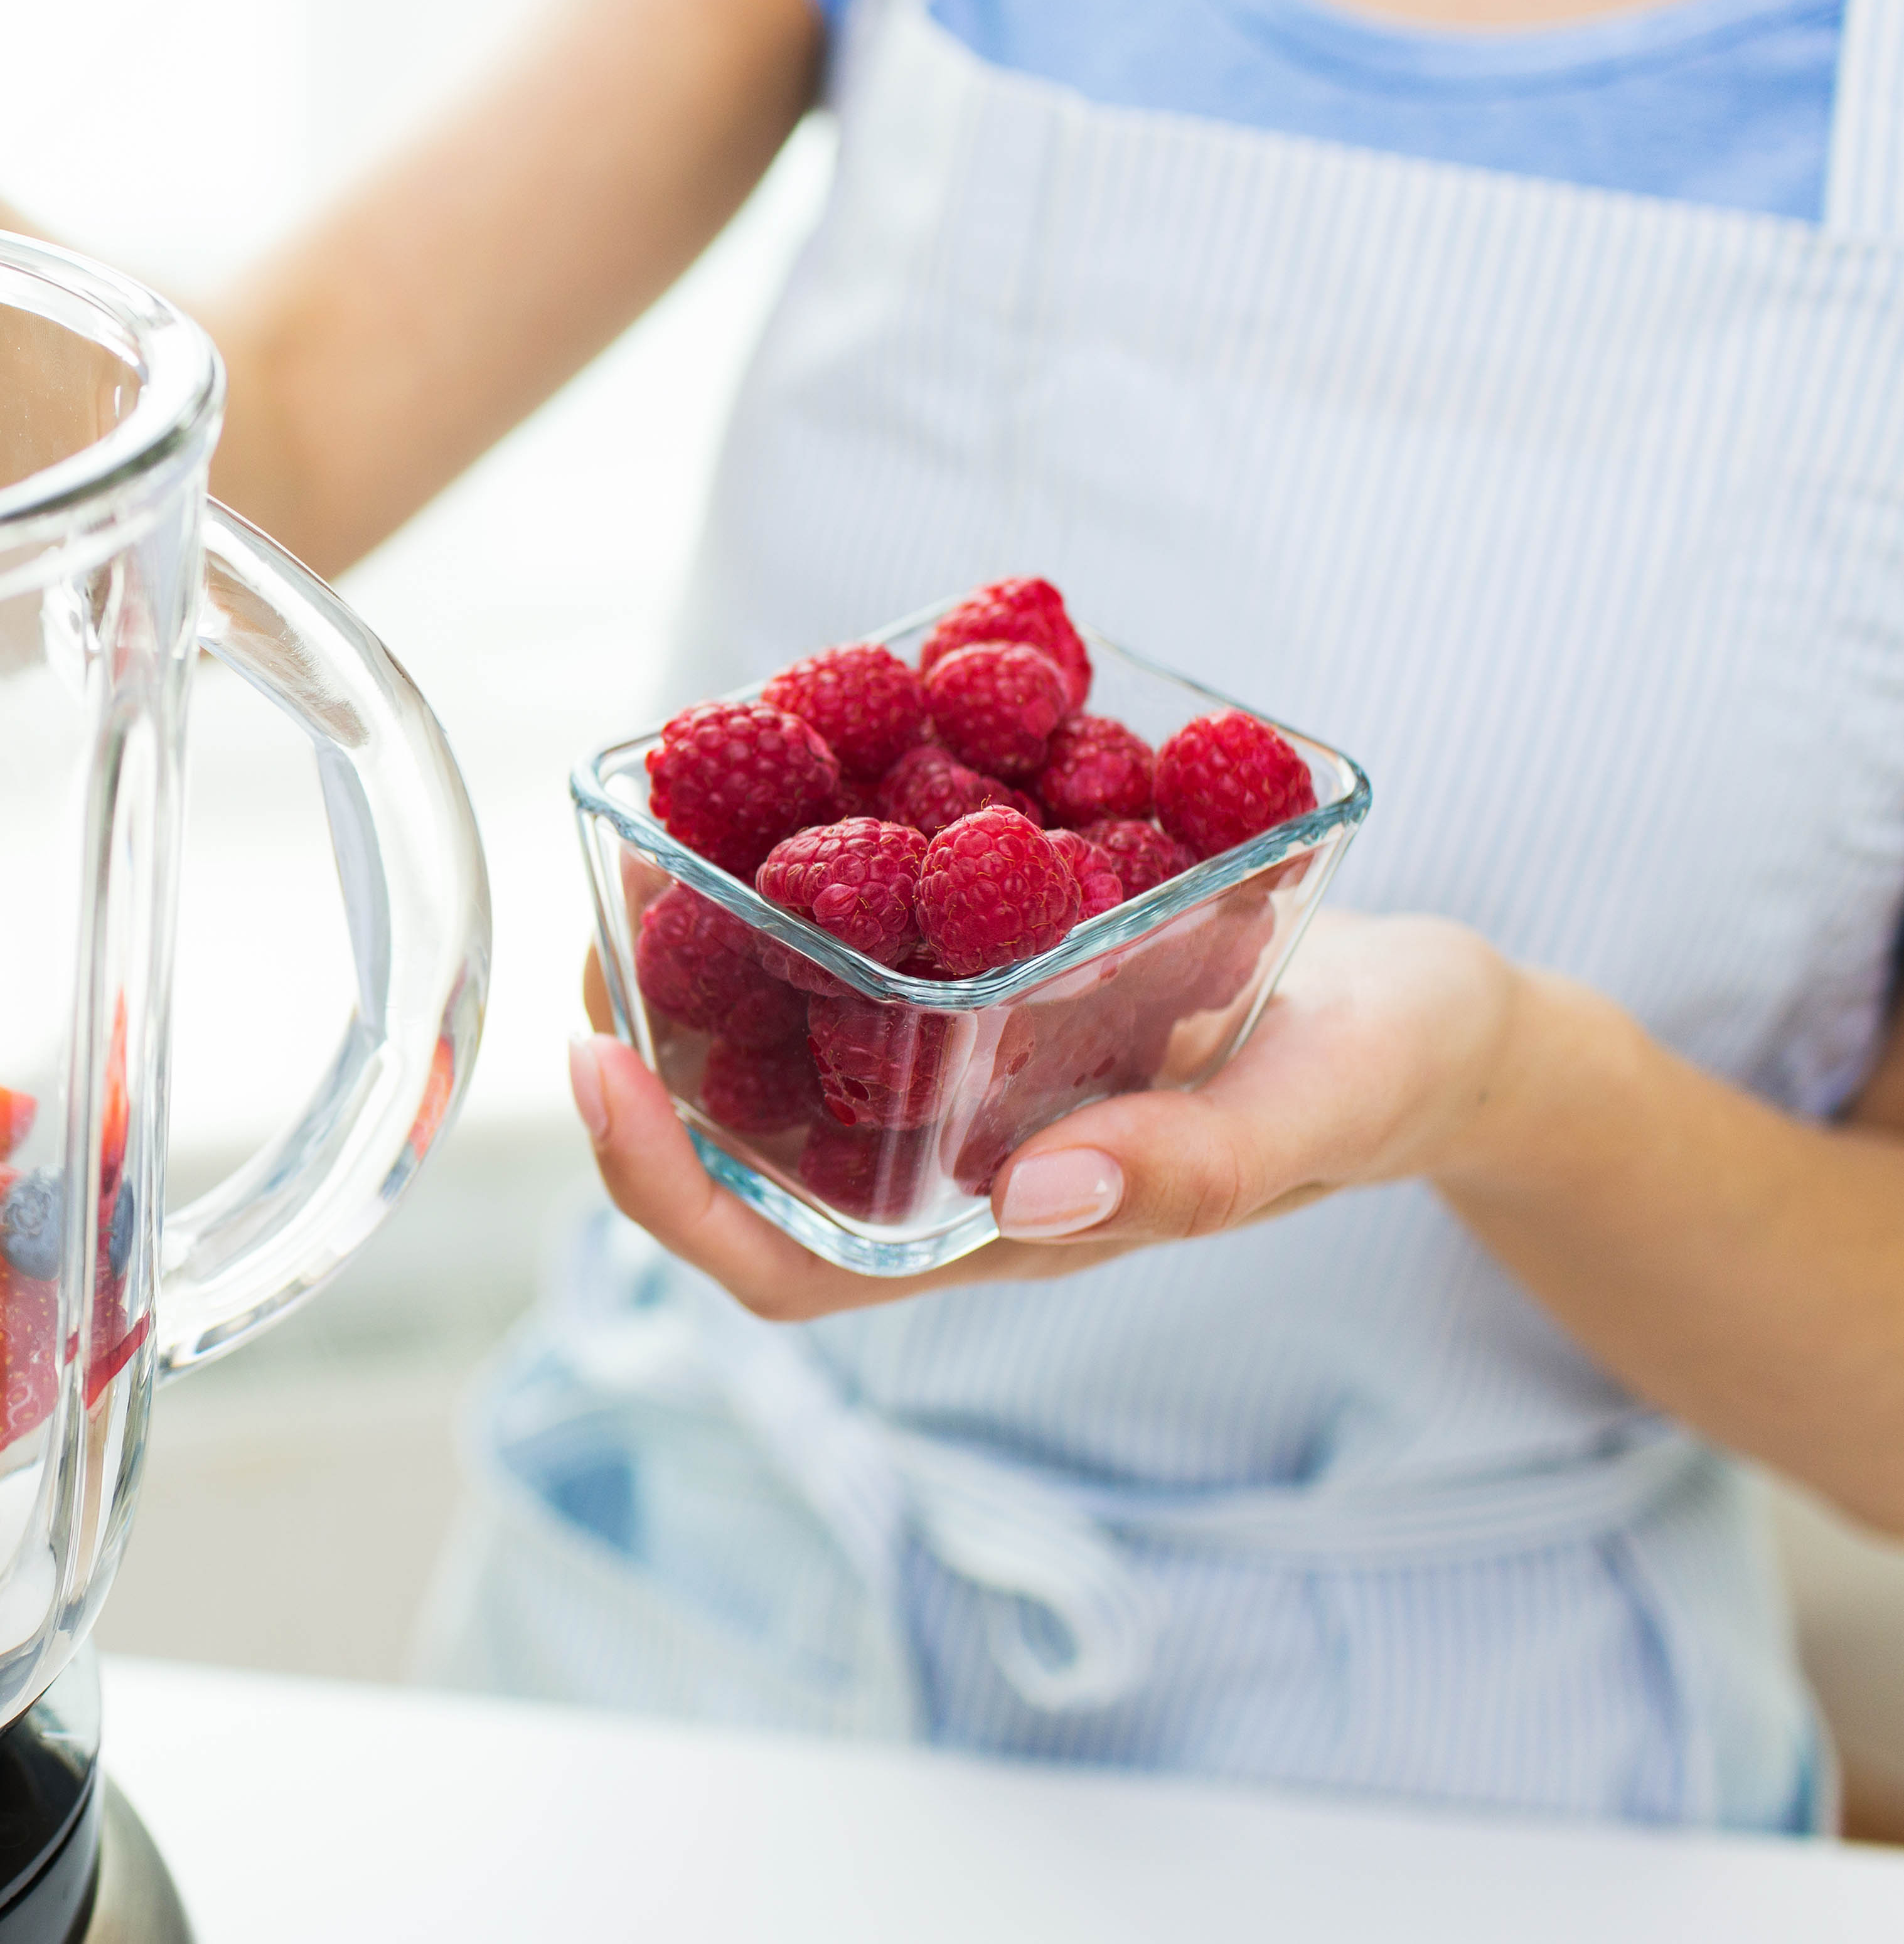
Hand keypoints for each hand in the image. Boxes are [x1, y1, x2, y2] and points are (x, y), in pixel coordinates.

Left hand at [570, 910, 1526, 1318]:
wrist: (1430, 1008)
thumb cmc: (1384, 1081)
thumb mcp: (1318, 1113)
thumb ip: (1199, 1163)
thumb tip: (1038, 1193)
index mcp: (989, 1222)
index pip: (776, 1257)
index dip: (664, 1185)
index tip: (596, 1065)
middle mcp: (942, 1154)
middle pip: (740, 1134)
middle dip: (649, 1037)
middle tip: (593, 913)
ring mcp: (957, 1069)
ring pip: (781, 1033)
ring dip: (706, 946)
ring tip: (650, 837)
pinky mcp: (988, 971)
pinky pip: (861, 936)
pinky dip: (813, 859)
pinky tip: (788, 766)